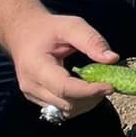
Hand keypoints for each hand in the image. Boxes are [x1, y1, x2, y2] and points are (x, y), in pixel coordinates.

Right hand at [7, 11, 121, 119]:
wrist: (23, 34)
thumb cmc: (47, 29)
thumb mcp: (71, 26)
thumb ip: (92, 41)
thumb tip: (112, 58)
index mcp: (36, 67)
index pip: (64, 88)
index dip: (89, 91)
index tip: (111, 86)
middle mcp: (32, 86)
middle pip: (67, 103)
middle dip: (92, 97)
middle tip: (110, 82)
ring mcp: (33, 95)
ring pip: (66, 110)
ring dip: (87, 102)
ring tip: (99, 84)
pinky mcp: (38, 100)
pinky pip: (62, 109)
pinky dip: (79, 103)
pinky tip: (88, 88)